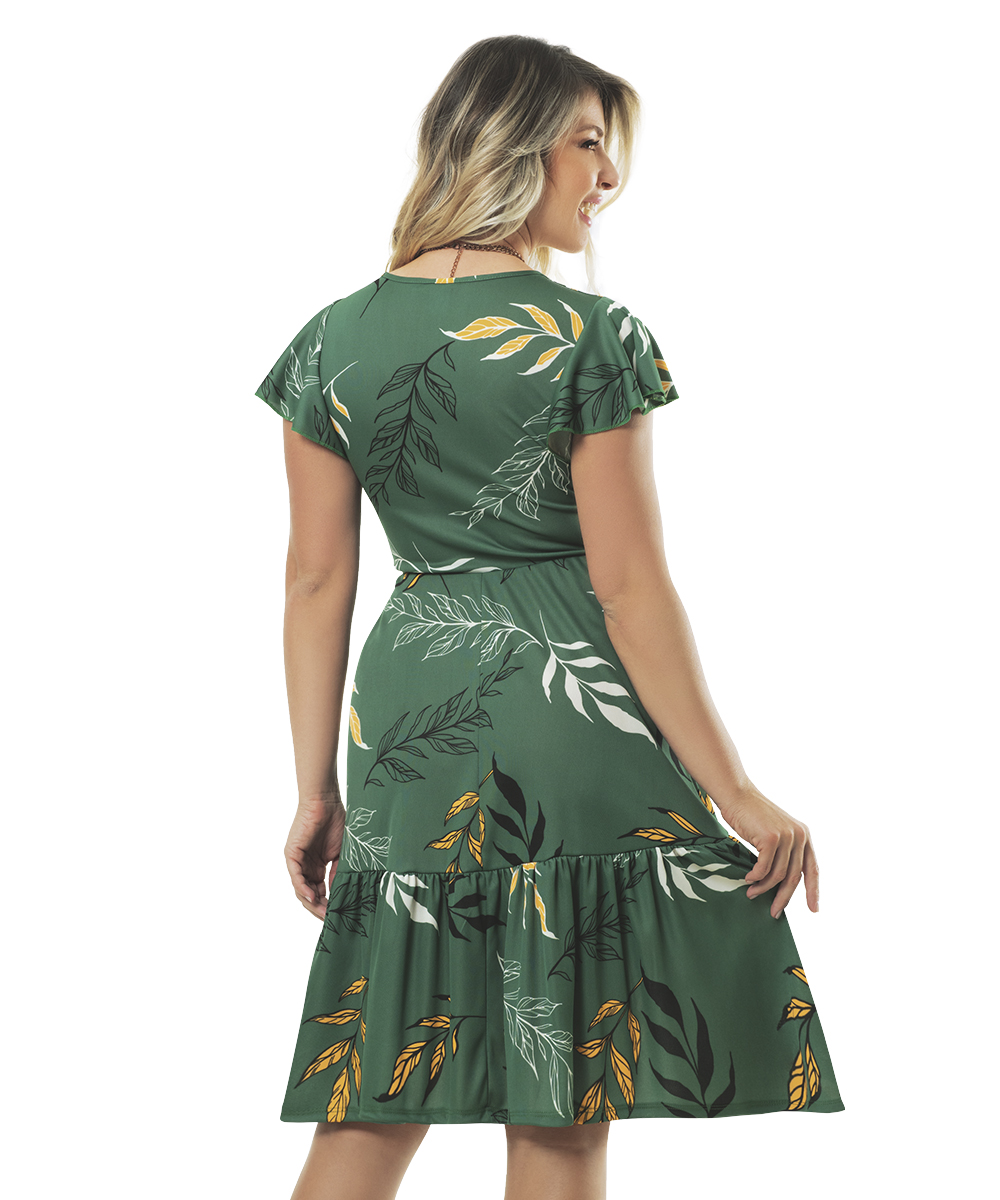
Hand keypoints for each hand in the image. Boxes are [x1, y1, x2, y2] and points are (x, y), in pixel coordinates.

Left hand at [284, 790, 345, 918]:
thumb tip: (338, 893)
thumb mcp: (341, 854)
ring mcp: (297, 862)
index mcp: (316, 867)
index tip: (337, 916)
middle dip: (319, 908)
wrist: (326, 802)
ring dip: (312, 903)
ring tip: (324, 913)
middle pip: (308, 895)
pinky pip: (295, 876)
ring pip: (300, 889)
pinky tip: (313, 898)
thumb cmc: (336, 822)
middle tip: (330, 919)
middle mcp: (305, 867)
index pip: (319, 892)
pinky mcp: (292, 854)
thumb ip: (338, 873)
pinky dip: (303, 889)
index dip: (327, 905)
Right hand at [715, 783, 819, 918]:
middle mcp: (800, 836)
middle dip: (784, 898)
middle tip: (775, 913)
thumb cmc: (751, 816)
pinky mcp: (771, 838)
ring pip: (778, 874)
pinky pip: (764, 867)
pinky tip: (747, 879)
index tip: (814, 909)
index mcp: (805, 836)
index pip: (813, 869)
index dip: (814, 891)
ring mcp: (787, 836)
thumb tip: (782, 884)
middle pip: (794, 877)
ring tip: (752, 893)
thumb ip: (783, 853)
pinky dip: (756, 877)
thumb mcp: (775, 834)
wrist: (737, 795)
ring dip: (763, 888)